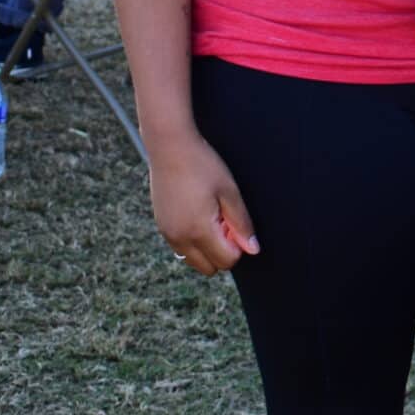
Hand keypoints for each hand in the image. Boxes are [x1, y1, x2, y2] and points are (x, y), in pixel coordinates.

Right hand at [147, 130, 258, 277]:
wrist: (169, 146)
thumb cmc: (203, 165)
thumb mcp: (230, 192)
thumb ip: (242, 224)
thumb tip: (252, 249)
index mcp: (198, 230)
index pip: (226, 261)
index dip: (238, 245)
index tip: (236, 222)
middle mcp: (179, 238)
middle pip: (209, 268)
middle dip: (222, 251)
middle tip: (225, 221)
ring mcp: (167, 234)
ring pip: (194, 260)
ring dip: (207, 247)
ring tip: (211, 216)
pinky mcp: (161, 226)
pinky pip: (182, 248)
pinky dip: (193, 240)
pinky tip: (198, 214)